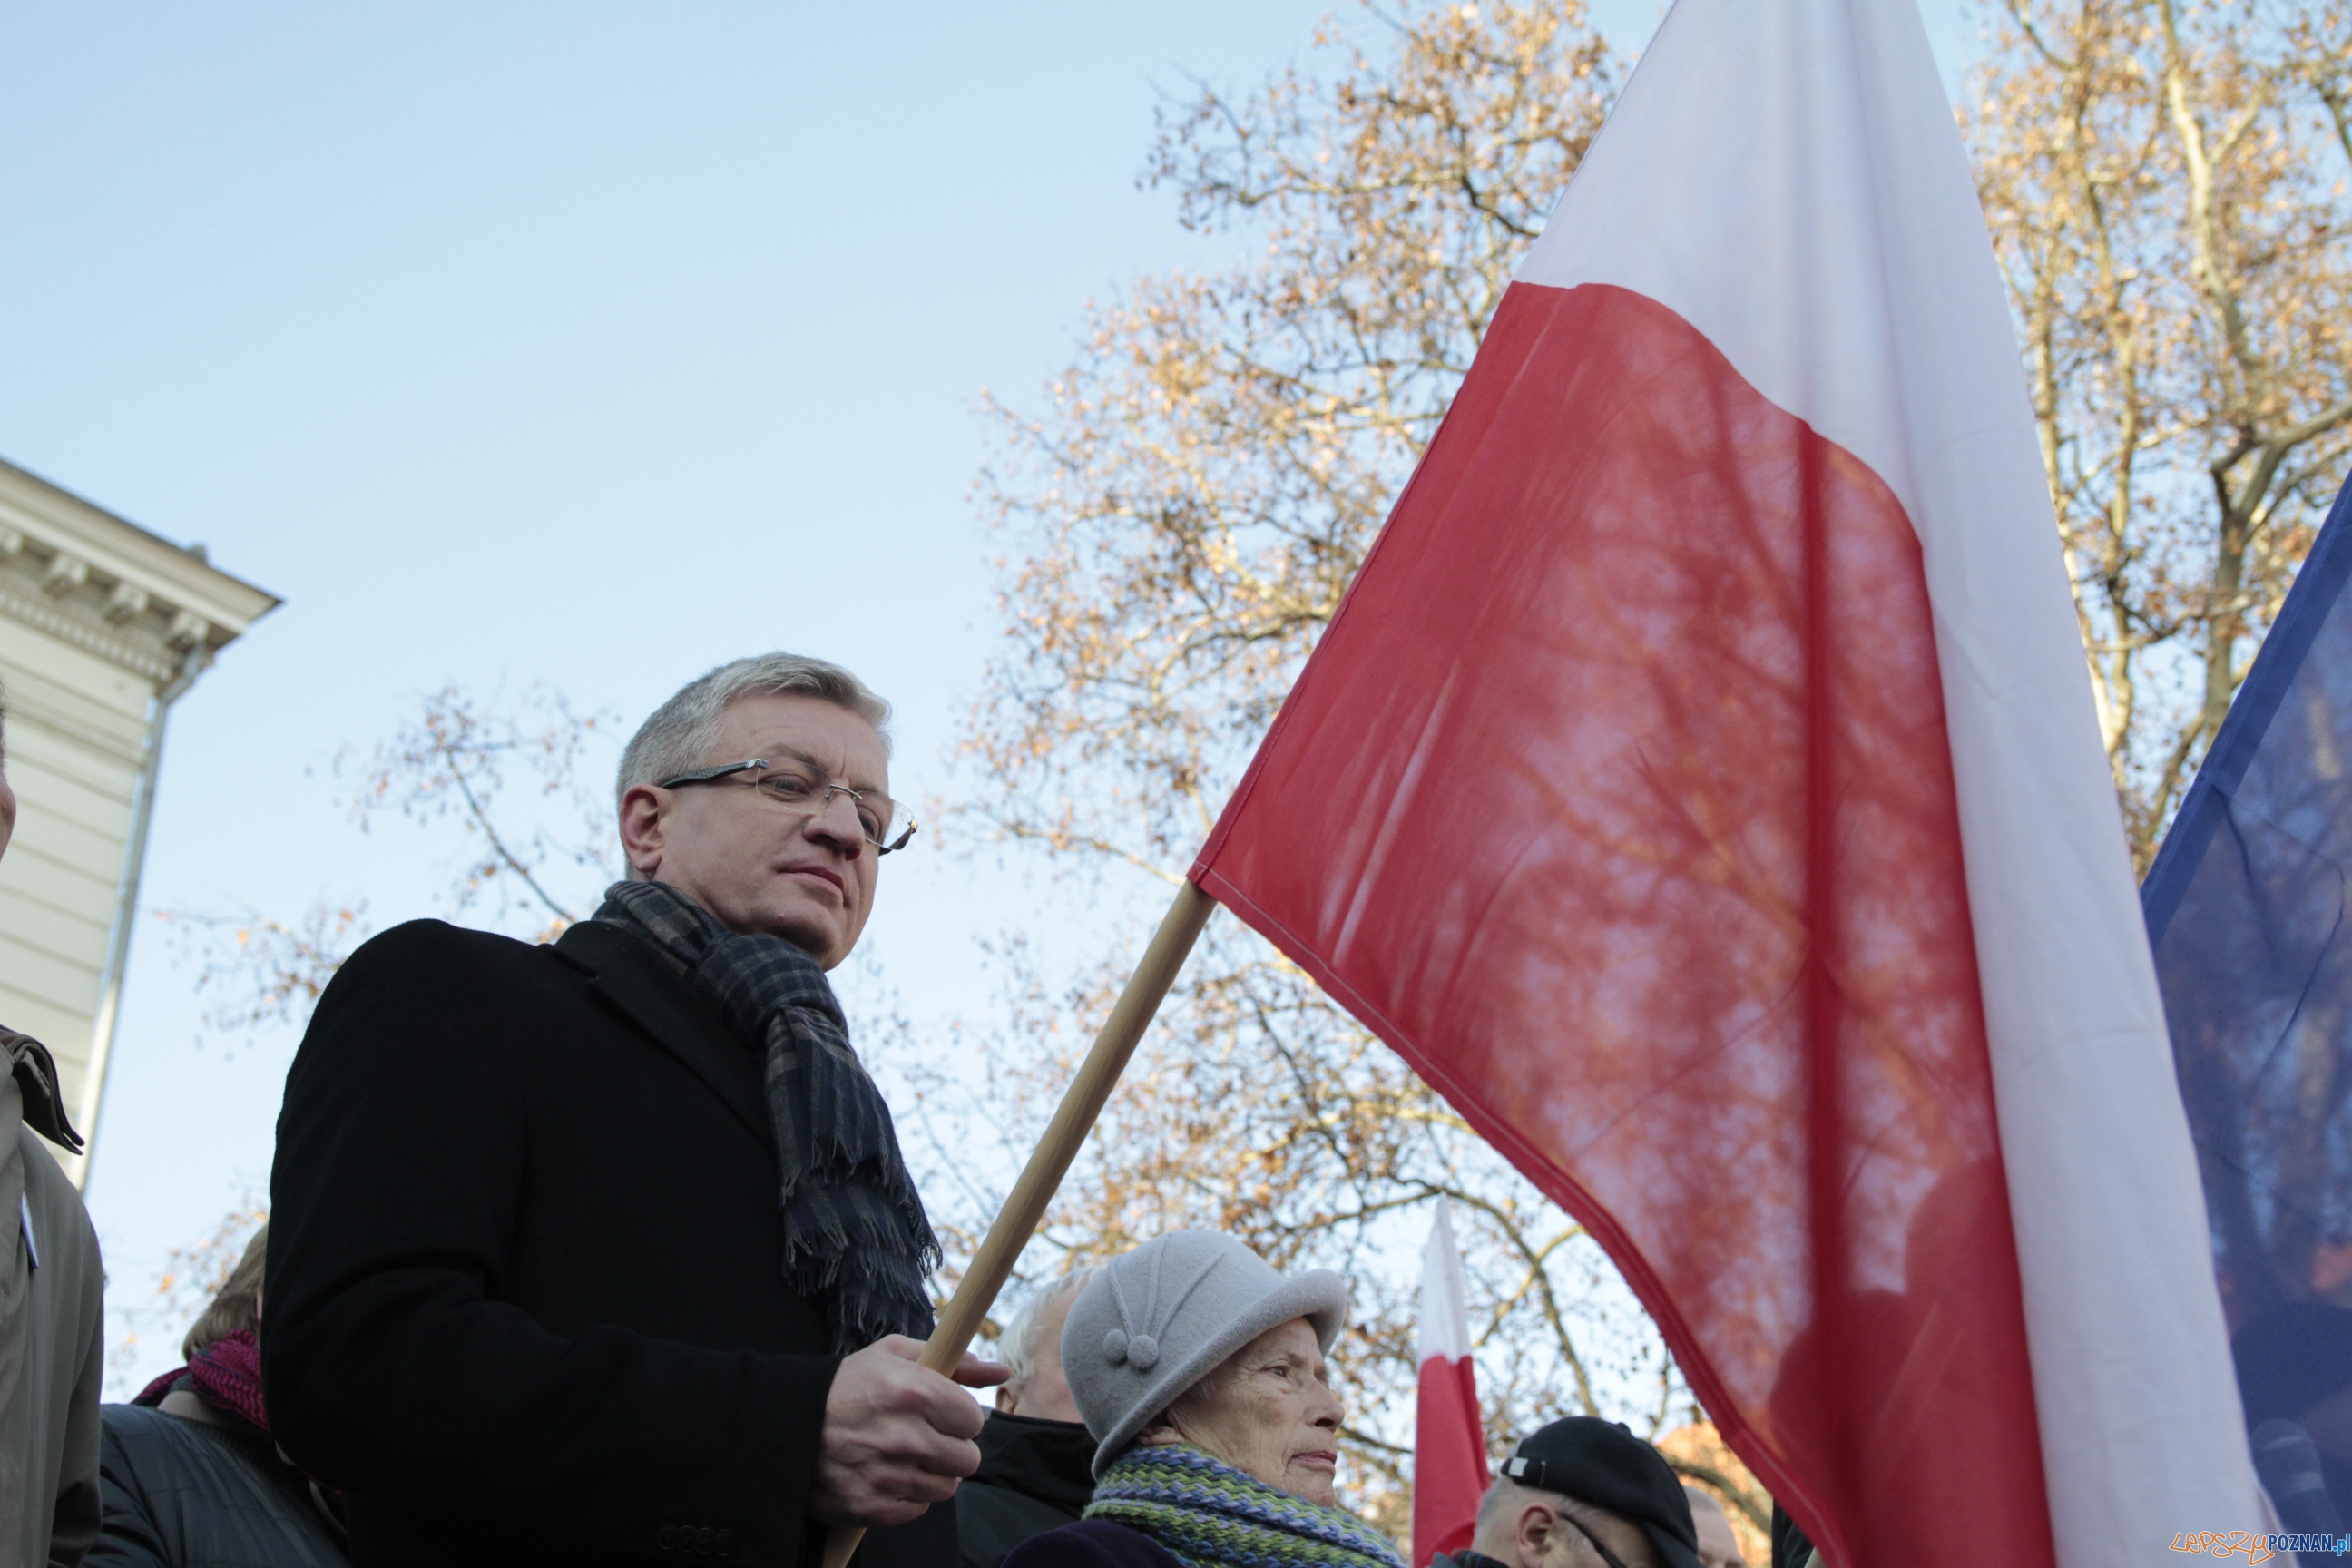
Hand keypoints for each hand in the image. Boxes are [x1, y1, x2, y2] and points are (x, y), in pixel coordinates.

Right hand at [811, 1336, 1009, 1526]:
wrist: (788, 1425)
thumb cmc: (849, 1385)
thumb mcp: (895, 1356)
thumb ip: (956, 1363)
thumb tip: (1001, 1371)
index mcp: (914, 1391)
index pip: (974, 1420)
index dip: (959, 1417)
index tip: (941, 1414)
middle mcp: (904, 1436)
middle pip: (968, 1459)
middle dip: (952, 1447)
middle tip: (926, 1437)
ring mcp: (888, 1476)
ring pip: (947, 1487)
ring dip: (933, 1473)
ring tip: (905, 1455)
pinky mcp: (872, 1507)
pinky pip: (919, 1508)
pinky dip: (909, 1495)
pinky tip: (888, 1473)